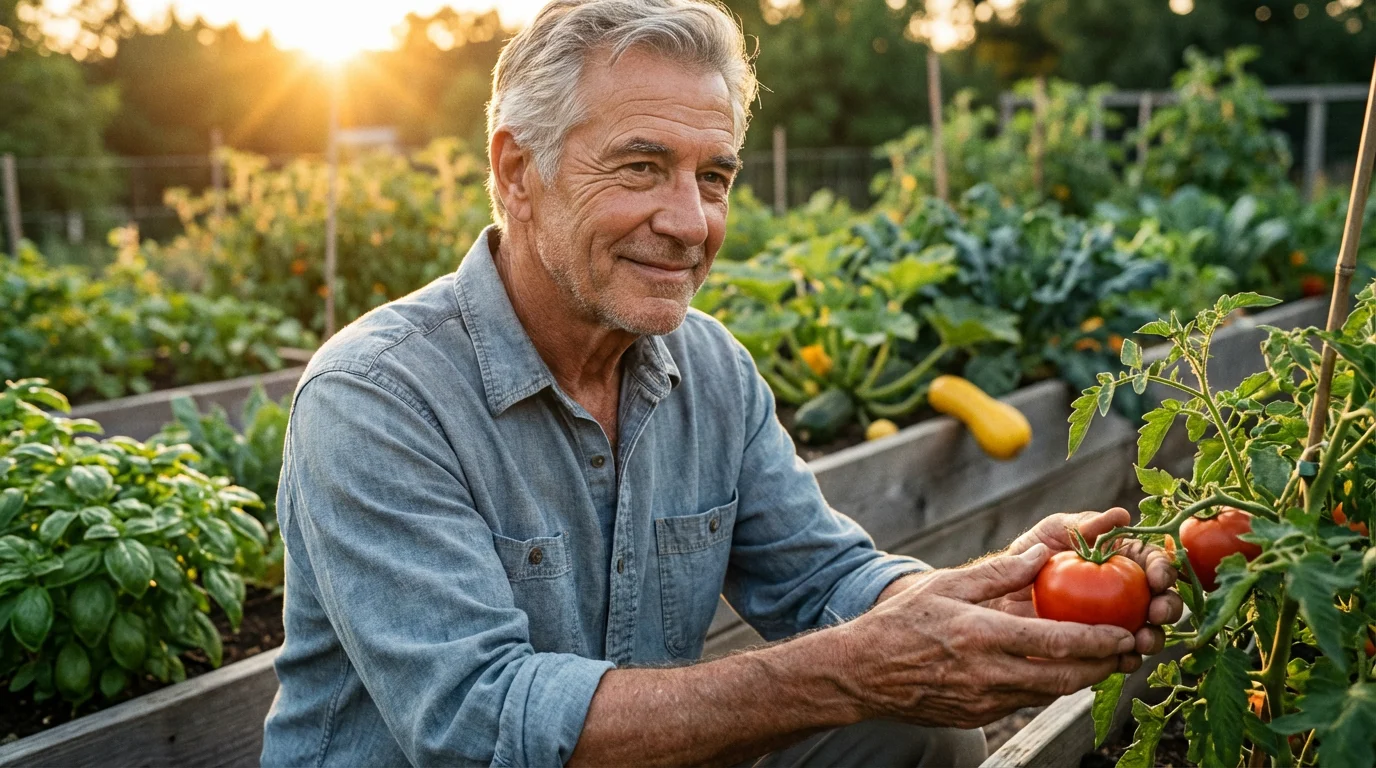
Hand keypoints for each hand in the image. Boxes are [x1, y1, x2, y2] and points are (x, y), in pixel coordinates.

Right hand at [840, 544, 1137, 729]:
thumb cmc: (901, 622)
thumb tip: (1042, 555)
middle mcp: (988, 673)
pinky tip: (1058, 671)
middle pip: (1064, 676)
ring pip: (1049, 693)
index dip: (1097, 641)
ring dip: (1080, 678)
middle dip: (1102, 666)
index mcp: (981, 635)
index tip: (1123, 634)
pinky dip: (1048, 687)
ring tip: (1103, 662)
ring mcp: (984, 700)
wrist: (863, 673)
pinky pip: (1025, 701)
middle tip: (1128, 653)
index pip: (1055, 642)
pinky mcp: (978, 716)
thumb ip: (997, 573)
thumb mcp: (945, 586)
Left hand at [988, 507, 1183, 657]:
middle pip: (1159, 600)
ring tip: (1142, 640)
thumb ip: (1085, 525)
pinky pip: (1119, 658)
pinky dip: (1126, 660)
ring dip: (1152, 637)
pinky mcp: (1098, 649)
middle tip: (1158, 611)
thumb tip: (1122, 516)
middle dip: (1167, 606)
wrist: (997, 593)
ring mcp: (1114, 623)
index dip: (1162, 569)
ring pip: (1146, 633)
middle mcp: (1124, 593)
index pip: (1151, 562)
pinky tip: (1123, 659)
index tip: (1158, 578)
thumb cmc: (1027, 555)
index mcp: (1120, 560)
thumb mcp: (1052, 532)